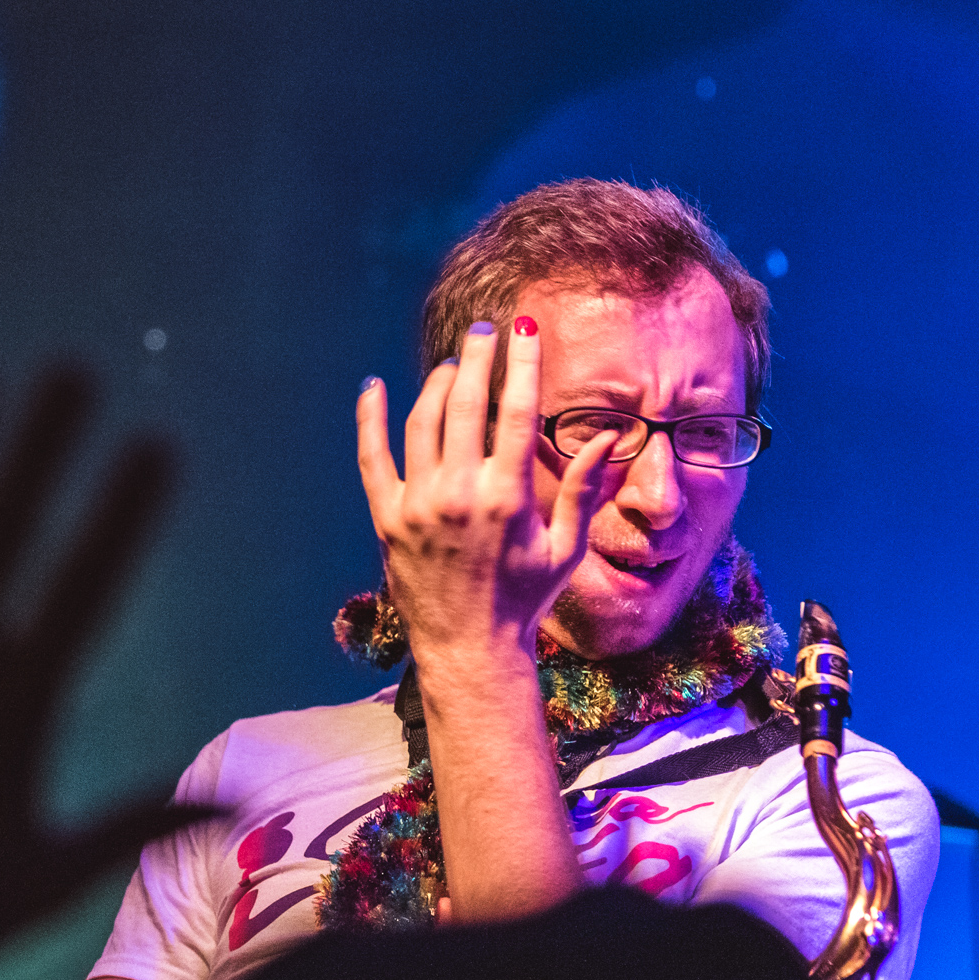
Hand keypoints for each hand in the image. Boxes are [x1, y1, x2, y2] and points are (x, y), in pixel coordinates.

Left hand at [355, 319, 617, 669]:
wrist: (470, 649)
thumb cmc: (525, 599)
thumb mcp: (565, 547)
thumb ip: (582, 489)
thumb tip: (608, 437)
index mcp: (508, 497)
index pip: (517, 411)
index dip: (521, 363)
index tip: (526, 331)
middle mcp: (460, 494)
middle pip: (466, 403)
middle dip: (477, 358)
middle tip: (484, 333)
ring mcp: (419, 505)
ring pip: (423, 421)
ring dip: (438, 383)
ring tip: (453, 364)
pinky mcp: (388, 518)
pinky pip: (373, 457)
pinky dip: (370, 419)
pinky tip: (373, 387)